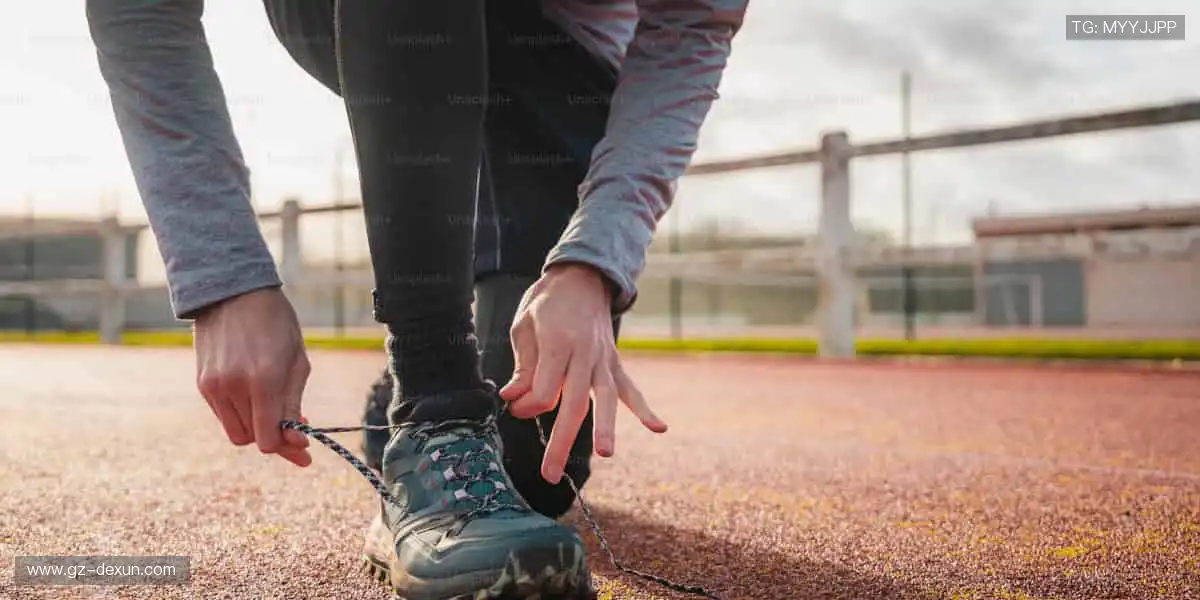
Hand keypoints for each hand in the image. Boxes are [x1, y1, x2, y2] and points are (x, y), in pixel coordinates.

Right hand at [193, 287, 311, 466]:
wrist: (234, 291)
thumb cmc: (276, 323)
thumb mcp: (297, 361)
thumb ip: (294, 404)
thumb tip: (296, 441)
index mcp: (263, 380)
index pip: (268, 439)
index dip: (287, 449)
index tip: (304, 449)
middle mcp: (233, 387)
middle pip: (251, 440)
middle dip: (275, 438)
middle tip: (294, 426)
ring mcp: (213, 386)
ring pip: (235, 431)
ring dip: (256, 427)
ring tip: (274, 407)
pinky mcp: (202, 384)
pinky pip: (223, 415)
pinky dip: (241, 414)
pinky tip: (254, 396)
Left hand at [499, 263, 666, 483]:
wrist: (582, 276)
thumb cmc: (547, 302)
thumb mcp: (524, 325)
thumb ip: (524, 365)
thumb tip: (514, 398)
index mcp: (558, 342)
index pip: (544, 390)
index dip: (526, 405)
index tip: (515, 404)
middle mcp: (584, 353)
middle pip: (574, 404)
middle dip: (561, 441)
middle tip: (550, 474)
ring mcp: (604, 359)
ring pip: (606, 400)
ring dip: (606, 428)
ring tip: (606, 453)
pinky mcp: (615, 362)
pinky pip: (631, 388)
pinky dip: (645, 409)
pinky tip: (659, 428)